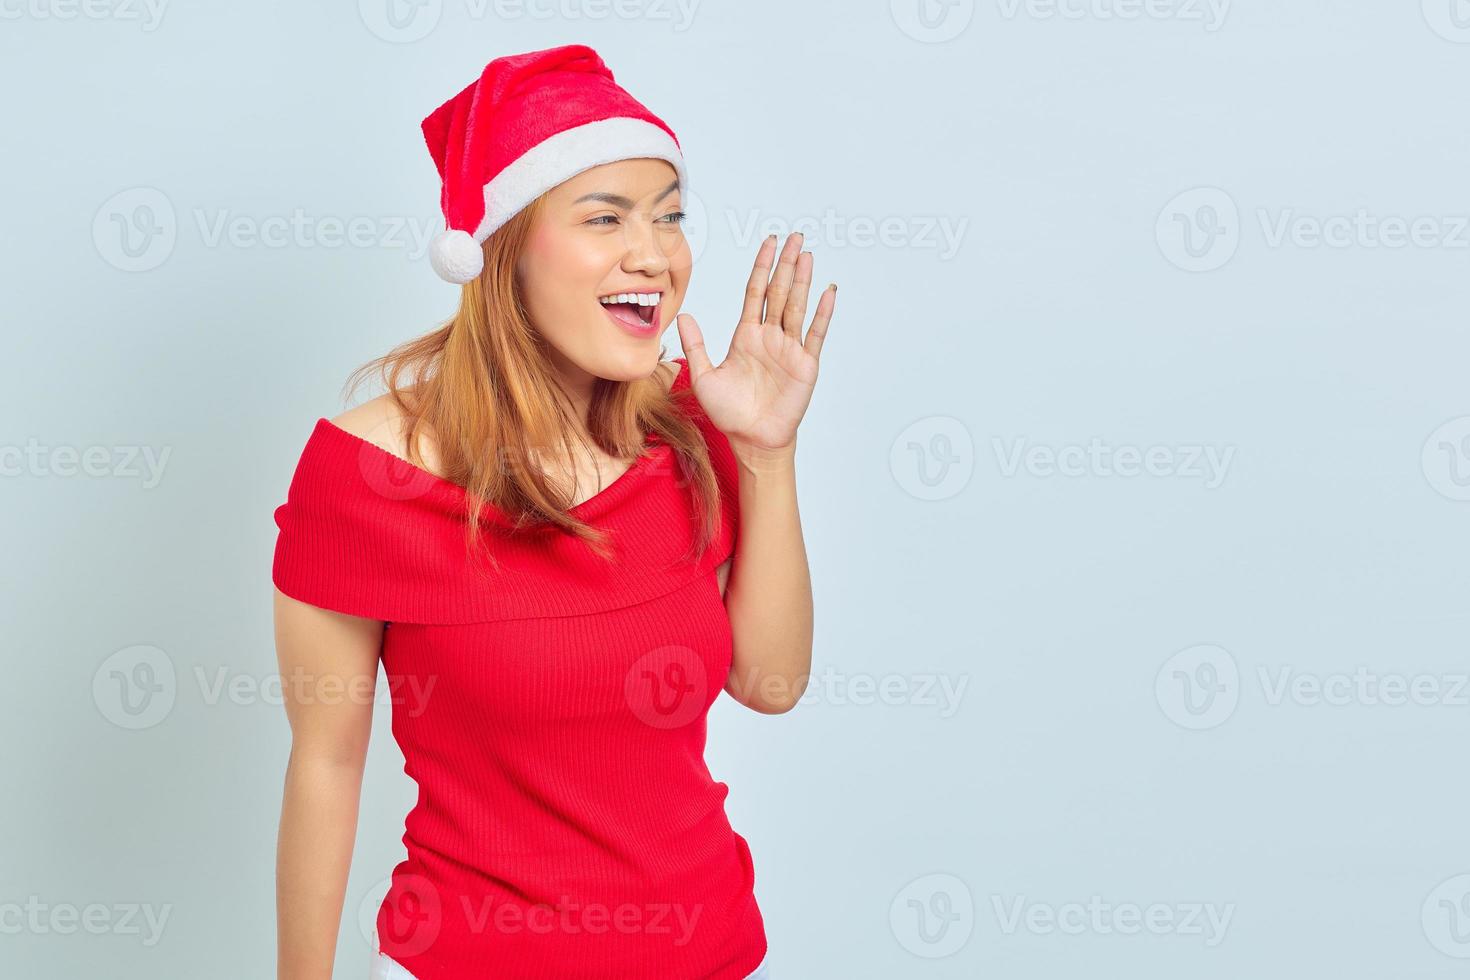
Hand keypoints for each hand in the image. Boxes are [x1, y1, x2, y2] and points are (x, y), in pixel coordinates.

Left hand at [675, 232, 836, 459]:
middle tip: (795, 237)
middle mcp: (770, 337)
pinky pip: (815, 334)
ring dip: (803, 280)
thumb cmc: (730, 413)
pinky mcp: (805, 364)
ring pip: (797, 306)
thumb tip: (683, 315)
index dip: (762, 267)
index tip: (769, 243)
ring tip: (808, 255)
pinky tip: (828, 292)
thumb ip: (696, 345)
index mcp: (746, 336)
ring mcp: (789, 348)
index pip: (755, 292)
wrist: (752, 439)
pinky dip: (822, 312)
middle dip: (786, 264)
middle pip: (780, 292)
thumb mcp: (704, 376)